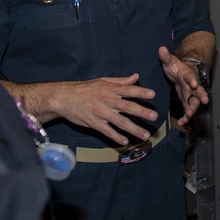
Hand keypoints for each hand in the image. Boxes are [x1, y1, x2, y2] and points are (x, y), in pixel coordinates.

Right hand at [10, 74, 158, 144]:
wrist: (64, 97)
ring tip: (145, 135)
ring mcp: (101, 113)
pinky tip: (125, 142)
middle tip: (154, 116)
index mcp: (110, 89)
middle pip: (127, 107)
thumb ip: (121, 81)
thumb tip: (136, 76)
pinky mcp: (94, 123)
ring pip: (120, 122)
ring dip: (134, 129)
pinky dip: (116, 137)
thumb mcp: (103, 81)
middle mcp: (107, 100)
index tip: (152, 94)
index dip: (140, 92)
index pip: (128, 90)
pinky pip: (107, 131)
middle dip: (142, 112)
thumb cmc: (85, 88)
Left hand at [159, 46, 209, 126]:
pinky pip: (188, 109)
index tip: (194, 84)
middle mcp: (191, 85)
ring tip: (187, 117)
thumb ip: (165, 56)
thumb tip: (161, 48)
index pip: (190, 77)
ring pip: (194, 102)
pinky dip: (186, 116)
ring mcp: (190, 93)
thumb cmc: (176, 66)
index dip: (193, 80)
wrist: (181, 72)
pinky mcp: (186, 100)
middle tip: (205, 101)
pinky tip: (182, 123)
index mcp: (187, 74)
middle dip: (201, 96)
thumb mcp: (170, 61)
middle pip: (198, 91)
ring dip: (192, 109)